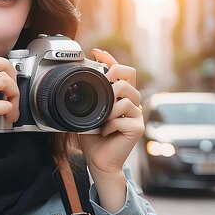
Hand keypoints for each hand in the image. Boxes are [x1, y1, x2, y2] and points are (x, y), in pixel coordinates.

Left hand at [77, 49, 143, 210]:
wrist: (98, 161)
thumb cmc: (93, 138)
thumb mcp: (87, 113)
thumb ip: (88, 98)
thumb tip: (77, 81)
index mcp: (120, 97)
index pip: (121, 72)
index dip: (111, 60)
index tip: (96, 53)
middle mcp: (132, 103)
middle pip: (129, 77)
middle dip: (114, 77)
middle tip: (103, 84)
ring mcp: (137, 115)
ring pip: (126, 97)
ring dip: (109, 107)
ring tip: (101, 119)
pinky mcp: (137, 128)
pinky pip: (122, 117)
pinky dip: (109, 124)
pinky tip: (105, 131)